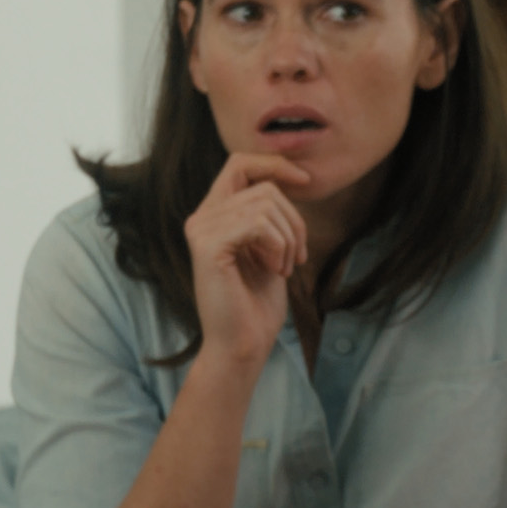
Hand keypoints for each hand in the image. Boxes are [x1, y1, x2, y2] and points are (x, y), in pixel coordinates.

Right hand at [183, 153, 310, 370]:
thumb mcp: (269, 249)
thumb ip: (269, 216)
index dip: (274, 165)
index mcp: (214, 215)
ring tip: (284, 267)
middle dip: (294, 219)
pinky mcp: (208, 246)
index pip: (239, 163)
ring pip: (265, 203)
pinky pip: (259, 223)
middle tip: (297, 255)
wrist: (242, 343)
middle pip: (263, 185)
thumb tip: (290, 180)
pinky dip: (279, 246)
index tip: (305, 180)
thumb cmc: (257, 303)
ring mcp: (201, 230)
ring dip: (288, 237)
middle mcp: (201, 217)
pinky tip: (275, 270)